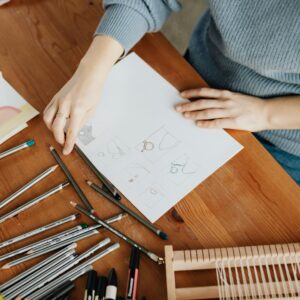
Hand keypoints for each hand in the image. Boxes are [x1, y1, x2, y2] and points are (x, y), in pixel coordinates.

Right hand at [43, 36, 122, 154]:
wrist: (89, 74)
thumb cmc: (94, 91)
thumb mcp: (93, 109)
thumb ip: (82, 121)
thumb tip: (74, 132)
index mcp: (78, 109)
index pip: (71, 131)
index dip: (69, 143)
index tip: (67, 151)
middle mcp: (66, 105)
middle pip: (56, 127)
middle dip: (59, 138)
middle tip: (63, 144)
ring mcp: (59, 100)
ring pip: (47, 119)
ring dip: (51, 129)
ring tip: (59, 134)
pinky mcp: (55, 97)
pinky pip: (47, 111)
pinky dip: (48, 120)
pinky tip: (54, 123)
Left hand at [176, 87, 268, 131]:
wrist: (266, 112)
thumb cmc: (250, 106)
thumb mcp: (236, 98)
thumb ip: (223, 100)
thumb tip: (208, 105)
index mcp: (226, 94)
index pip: (205, 92)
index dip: (192, 92)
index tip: (182, 94)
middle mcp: (225, 101)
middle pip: (203, 102)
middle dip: (189, 104)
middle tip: (178, 107)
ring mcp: (229, 111)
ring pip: (207, 112)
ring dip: (194, 114)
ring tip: (184, 115)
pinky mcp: (233, 121)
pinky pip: (216, 122)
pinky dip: (206, 123)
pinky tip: (197, 124)